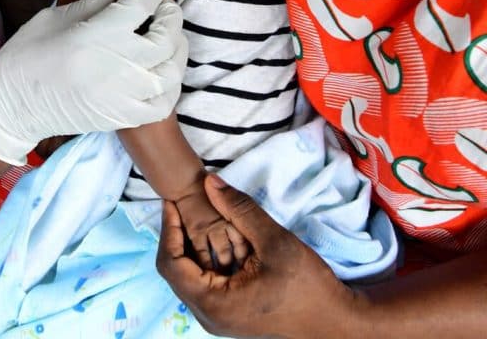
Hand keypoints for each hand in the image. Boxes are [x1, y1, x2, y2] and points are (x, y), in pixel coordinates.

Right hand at [0, 0, 188, 163]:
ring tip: (169, 37)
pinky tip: (163, 72)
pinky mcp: (122, 117)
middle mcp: (116, 65)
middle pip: (166, 37)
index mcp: (97, 35)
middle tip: (164, 5)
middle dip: (171, 14)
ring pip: (171, 71)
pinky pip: (162, 104)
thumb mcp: (56, 17)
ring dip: (177, 50)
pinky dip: (170, 86)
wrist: (10, 106)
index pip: (141, 3)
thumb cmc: (27, 56)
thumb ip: (95, 0)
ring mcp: (122, 95)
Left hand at [157, 175, 363, 338]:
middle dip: (180, 234)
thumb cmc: (308, 287)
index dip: (168, 229)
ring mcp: (220, 315)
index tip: (171, 201)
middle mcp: (209, 315)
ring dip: (196, 244)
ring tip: (203, 213)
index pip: (171, 264)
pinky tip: (225, 234)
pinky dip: (211, 256)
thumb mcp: (273, 241)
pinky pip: (208, 280)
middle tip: (184, 202)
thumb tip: (209, 181)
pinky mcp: (231, 311)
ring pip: (192, 274)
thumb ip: (239, 209)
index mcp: (213, 304)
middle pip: (177, 269)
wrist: (337, 322)